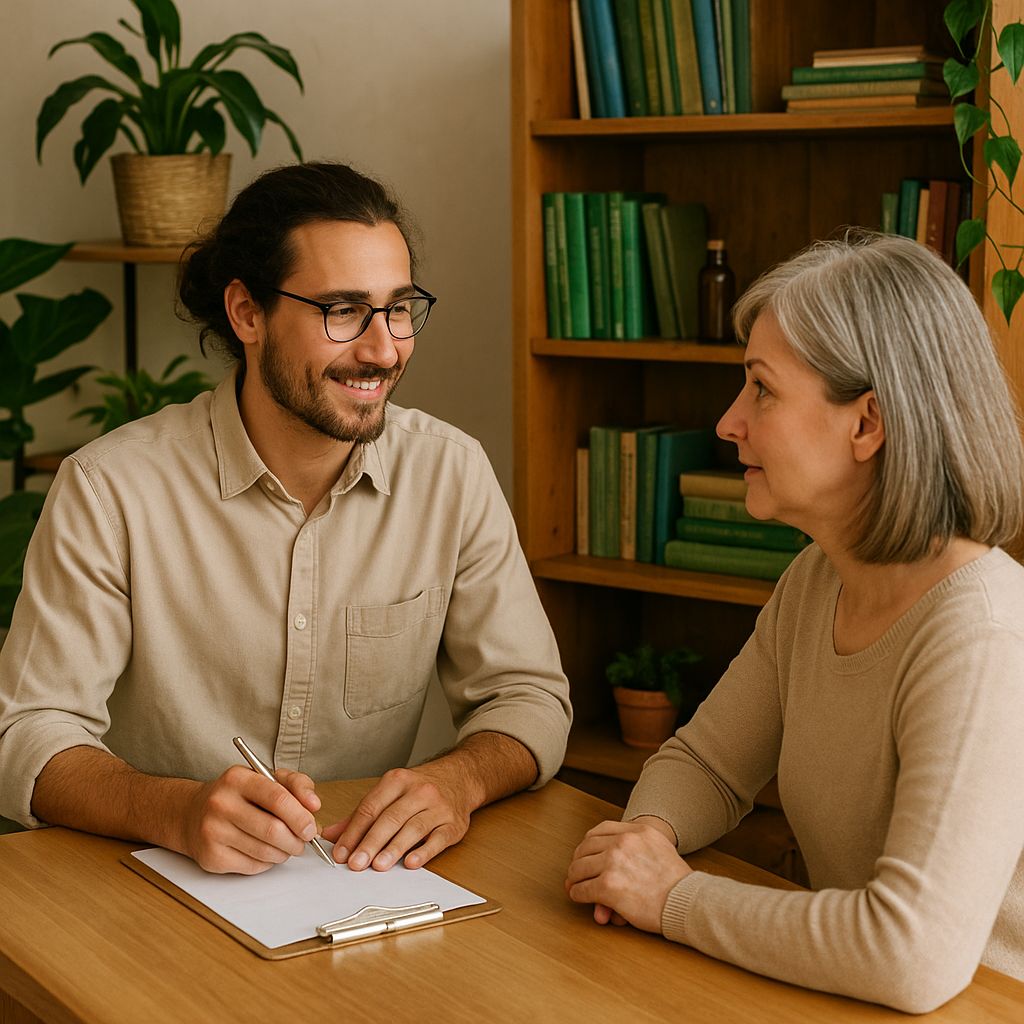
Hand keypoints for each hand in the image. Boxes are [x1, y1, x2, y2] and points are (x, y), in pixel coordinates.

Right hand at [179, 764, 321, 874]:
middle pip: (273, 830)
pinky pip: (252, 866)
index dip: (301, 816)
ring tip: (286, 846)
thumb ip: (295, 785)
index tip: (311, 826)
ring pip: (265, 851)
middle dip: (296, 840)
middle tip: (303, 842)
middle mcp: (222, 804)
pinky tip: (265, 852)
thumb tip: (314, 805)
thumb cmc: (237, 795)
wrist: (191, 814)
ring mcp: (214, 831)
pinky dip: (267, 862)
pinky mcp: (211, 857)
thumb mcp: (265, 778)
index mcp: (238, 779)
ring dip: (284, 853)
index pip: (278, 798)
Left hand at [321, 763, 474, 871]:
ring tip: (379, 865)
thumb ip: (361, 814)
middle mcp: (419, 791)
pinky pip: (439, 838)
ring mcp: (438, 807)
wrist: (460, 778)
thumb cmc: (420, 788)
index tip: (341, 852)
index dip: (354, 831)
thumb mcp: (390, 791)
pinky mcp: (454, 824)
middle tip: (356, 863)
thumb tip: (331, 834)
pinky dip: (425, 851)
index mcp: (397, 781)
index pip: (371, 807)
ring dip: (395, 848)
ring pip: (414, 828)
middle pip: (391, 818)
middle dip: (371, 842)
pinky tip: (412, 862)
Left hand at [565, 818, 691, 932]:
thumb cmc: (677, 882)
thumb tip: (610, 859)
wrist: (686, 901)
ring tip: (575, 885)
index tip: (586, 854)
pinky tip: (580, 898)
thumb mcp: (660, 847)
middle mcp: (623, 841)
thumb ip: (636, 846)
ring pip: (579, 868)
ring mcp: (613, 862)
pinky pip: (582, 889)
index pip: (601, 830)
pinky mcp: (608, 886)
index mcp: (637, 830)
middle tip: (576, 872)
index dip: (589, 844)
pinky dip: (578, 894)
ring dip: (575, 879)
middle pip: (586, 847)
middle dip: (578, 861)